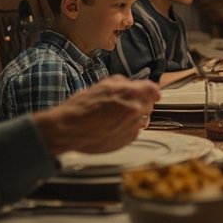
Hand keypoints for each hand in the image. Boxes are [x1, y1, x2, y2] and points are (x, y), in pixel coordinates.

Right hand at [32, 75, 159, 154]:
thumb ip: (120, 83)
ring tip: (115, 117)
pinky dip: (128, 129)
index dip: (151, 90)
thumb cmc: (80, 107)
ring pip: (142, 119)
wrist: (69, 129)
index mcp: (129, 93)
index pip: (153, 89)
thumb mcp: (100, 86)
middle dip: (141, 103)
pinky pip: (134, 132)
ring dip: (134, 117)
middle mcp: (134, 110)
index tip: (151, 92)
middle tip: (126, 104)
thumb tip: (129, 83)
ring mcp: (132, 126)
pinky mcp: (127, 139)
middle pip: (149, 105)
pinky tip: (113, 127)